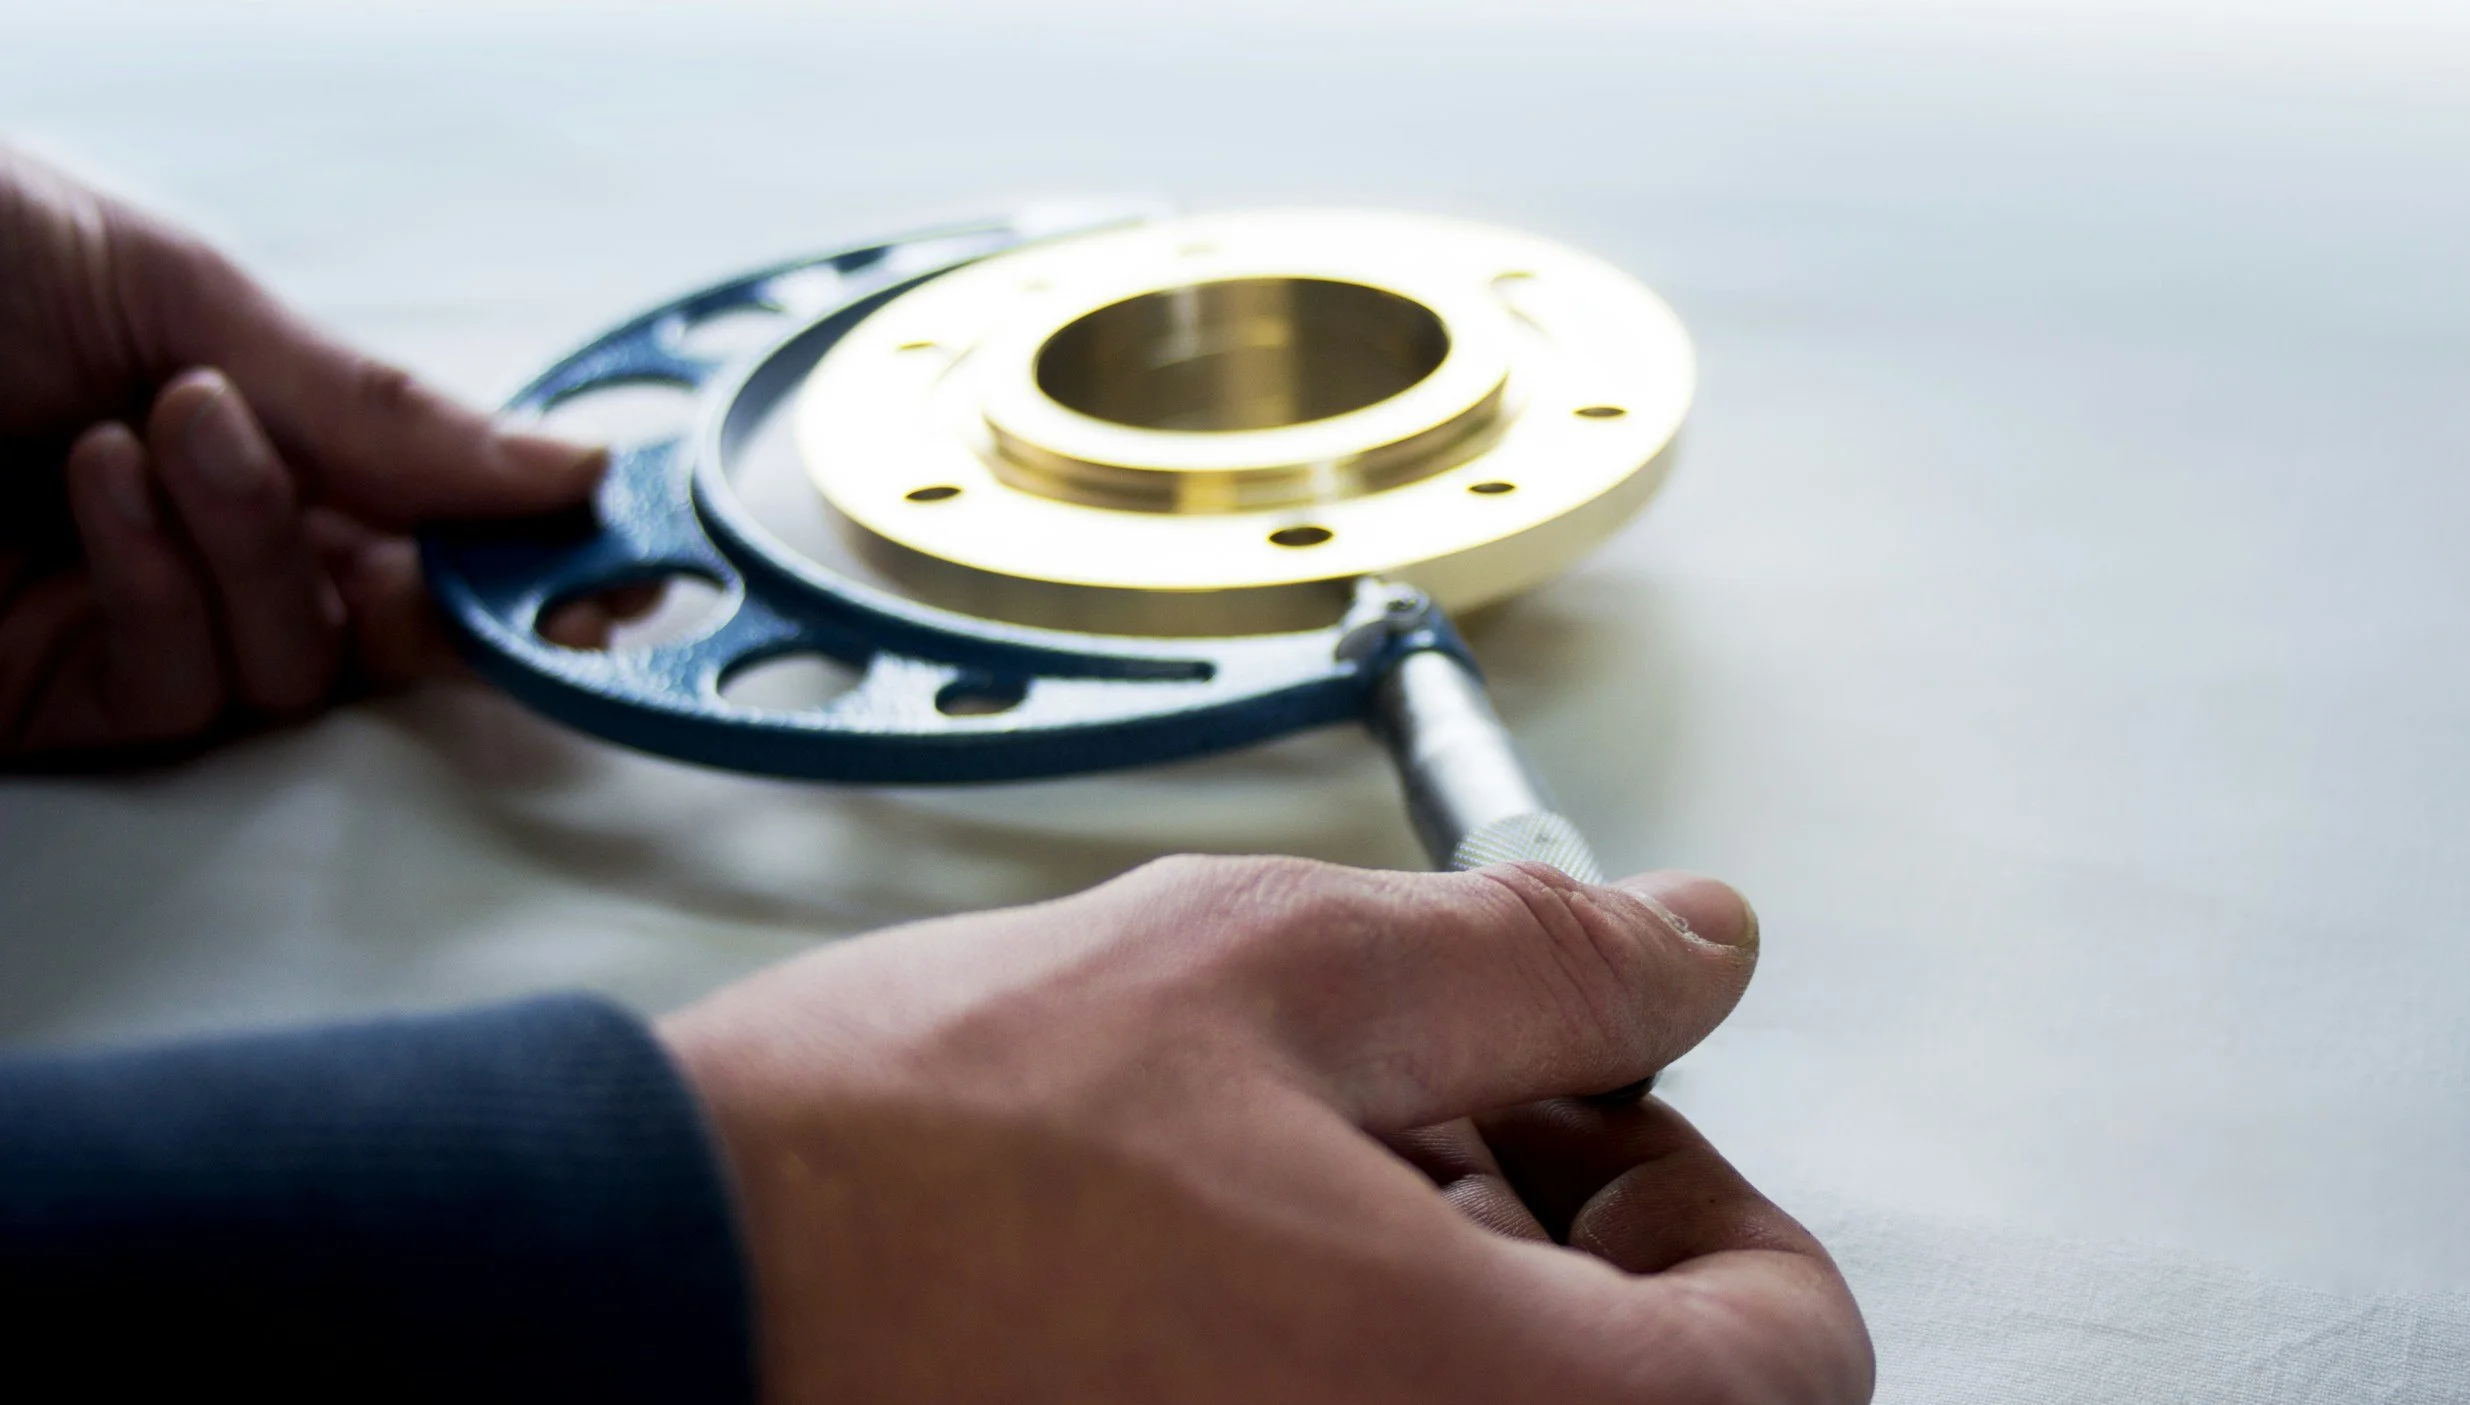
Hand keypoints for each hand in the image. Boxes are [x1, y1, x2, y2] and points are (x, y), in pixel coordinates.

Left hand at [0, 147, 607, 763]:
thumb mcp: (183, 291)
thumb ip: (377, 408)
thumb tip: (570, 475)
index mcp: (251, 418)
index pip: (430, 518)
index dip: (532, 554)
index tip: (618, 565)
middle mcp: (200, 532)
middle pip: (387, 626)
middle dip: (433, 582)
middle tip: (456, 535)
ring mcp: (123, 618)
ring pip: (296, 669)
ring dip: (260, 548)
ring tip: (167, 426)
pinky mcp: (42, 696)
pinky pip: (179, 690)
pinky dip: (164, 587)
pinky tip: (102, 481)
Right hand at [663, 857, 1873, 1403]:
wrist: (659, 1287)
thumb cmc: (921, 1166)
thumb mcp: (1275, 969)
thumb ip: (1534, 961)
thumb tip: (1694, 947)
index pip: (1790, 1349)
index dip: (1708, 1196)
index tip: (1584, 1106)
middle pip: (1640, 1397)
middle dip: (1554, 1231)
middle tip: (1401, 1117)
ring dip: (1434, 1289)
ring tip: (1255, 1170)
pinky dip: (1325, 1353)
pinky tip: (1194, 1260)